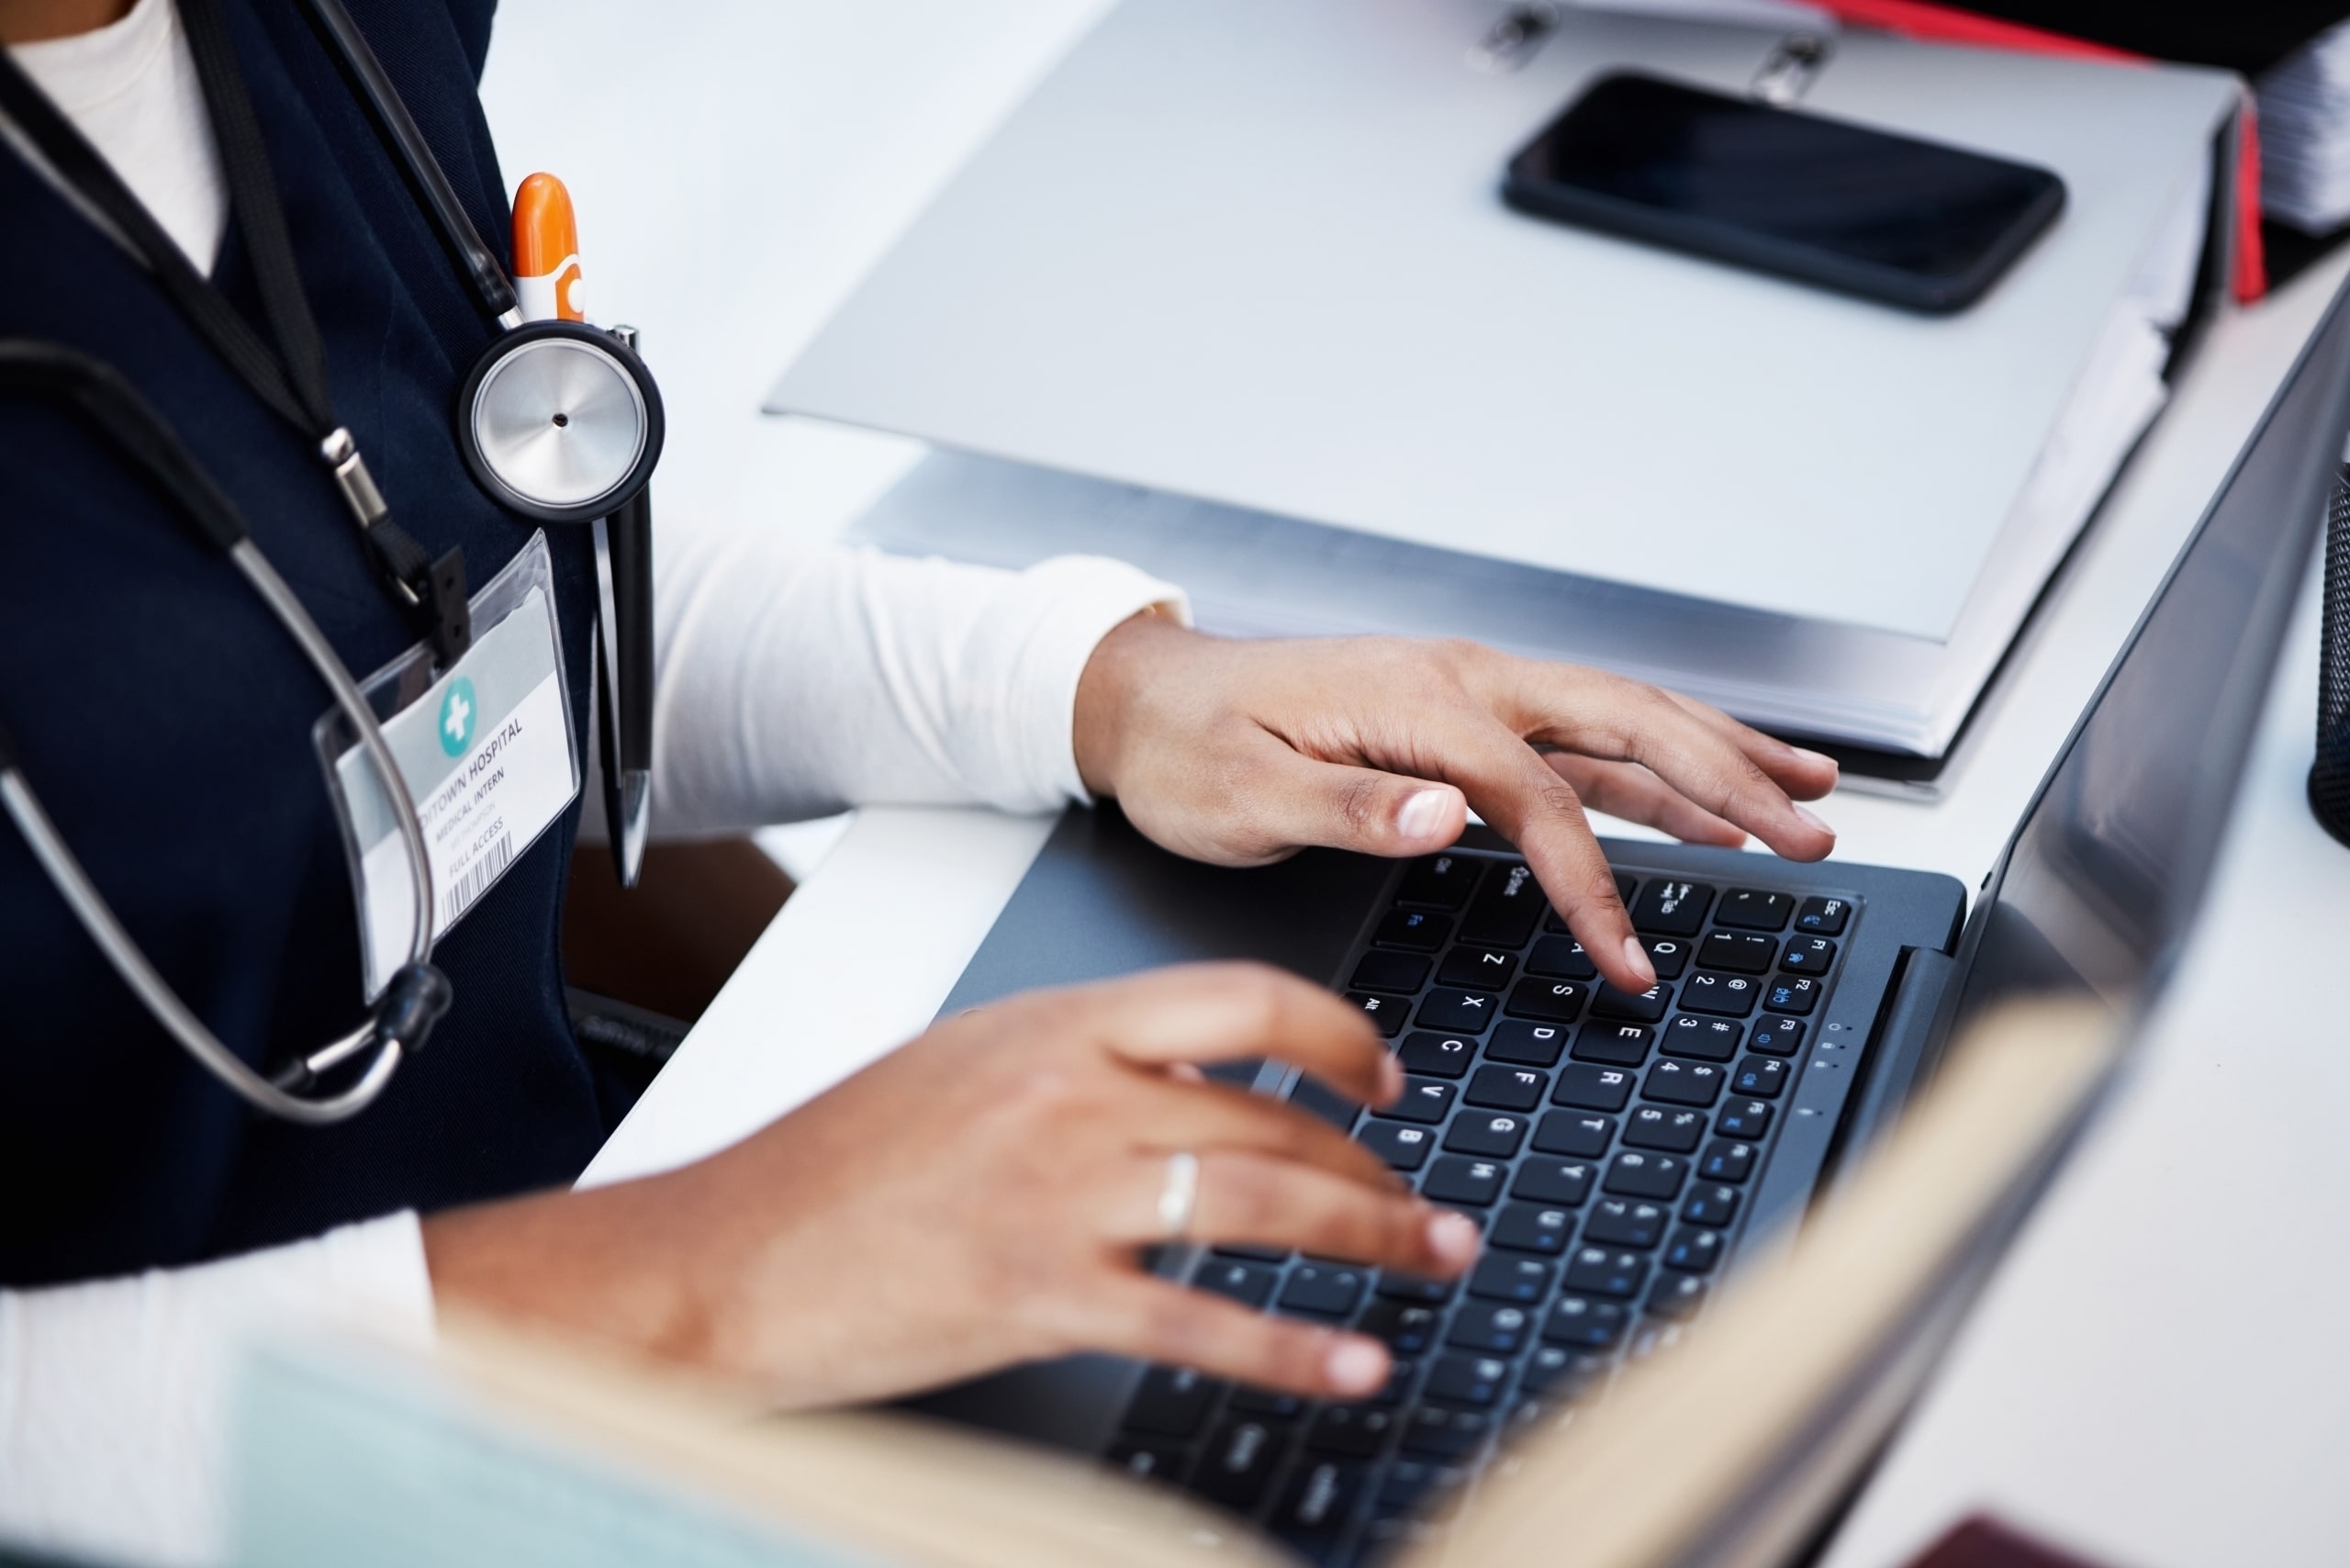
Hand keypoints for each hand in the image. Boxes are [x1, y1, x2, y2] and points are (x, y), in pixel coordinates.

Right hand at [422, 964, 1478, 1406]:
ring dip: (1372, 1236)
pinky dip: (1296, 1349)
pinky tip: (1354, 1362)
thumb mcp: (961, 1067)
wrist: (718, 1261)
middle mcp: (1070, 1093)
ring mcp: (1058, 1194)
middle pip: (1272, 1116)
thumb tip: (1192, 1086)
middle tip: (1430, 1207)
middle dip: (1376, 1166)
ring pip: (1263, 1203)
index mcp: (1053, 1022)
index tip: (1384, 1079)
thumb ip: (1076, 1063)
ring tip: (1435, 1259)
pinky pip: (1204, 1322)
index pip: (1241, 998)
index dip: (1338, 1036)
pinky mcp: (1039, 1298)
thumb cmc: (826, 1169)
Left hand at [1075, 620, 1838, 991]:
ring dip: (1716, 760)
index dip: (1594, 882)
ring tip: (1806, 799)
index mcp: (1416, 698)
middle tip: (1814, 832)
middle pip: (1625, 724)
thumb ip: (1349, 804)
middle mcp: (1461, 682)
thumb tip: (1446, 817)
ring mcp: (1470, 695)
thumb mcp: (1244, 790)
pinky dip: (1655, 767)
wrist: (1144, 701)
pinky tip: (1702, 794)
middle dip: (1728, 780)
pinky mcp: (1463, 719)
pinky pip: (1582, 741)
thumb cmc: (1186, 749)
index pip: (1539, 796)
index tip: (1630, 961)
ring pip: (1621, 723)